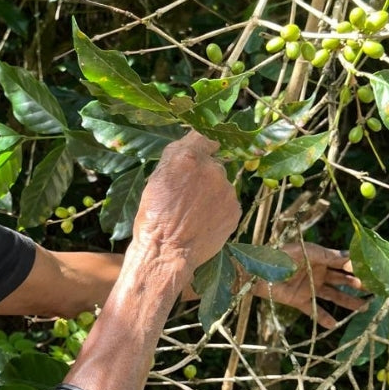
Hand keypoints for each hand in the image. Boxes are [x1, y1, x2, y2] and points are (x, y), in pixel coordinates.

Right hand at [129, 133, 240, 284]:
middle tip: (187, 195)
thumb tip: (190, 143)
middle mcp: (212, 169)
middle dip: (203, 175)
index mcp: (187, 158)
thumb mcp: (155, 180)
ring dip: (211, 193)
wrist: (167, 253)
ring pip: (221, 184)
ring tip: (194, 213)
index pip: (203, 136)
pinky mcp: (235, 209)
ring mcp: (226, 190)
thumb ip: (175, 158)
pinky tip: (203, 221)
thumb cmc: (153, 217)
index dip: (203, 144)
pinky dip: (218, 209)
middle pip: (213, 164)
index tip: (203, 149)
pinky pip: (228, 202)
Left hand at [253, 242, 366, 327]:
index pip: (342, 263)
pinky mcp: (300, 301)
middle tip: (373, 291)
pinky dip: (324, 318)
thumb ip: (327, 255)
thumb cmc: (280, 255)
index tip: (373, 272)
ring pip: (333, 296)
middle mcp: (317, 273)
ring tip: (363, 308)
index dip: (356, 267)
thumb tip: (349, 257)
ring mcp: (309, 287)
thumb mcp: (305, 251)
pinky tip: (334, 325)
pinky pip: (315, 310)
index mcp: (319, 258)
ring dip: (348, 301)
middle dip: (357, 285)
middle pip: (342, 280)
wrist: (257, 271)